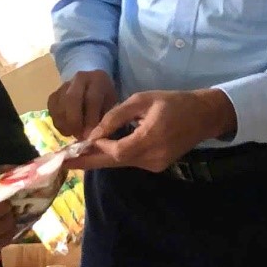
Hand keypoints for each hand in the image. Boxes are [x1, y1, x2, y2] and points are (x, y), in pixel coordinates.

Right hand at [48, 70, 117, 138]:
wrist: (93, 87)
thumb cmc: (104, 100)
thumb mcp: (111, 107)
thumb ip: (104, 120)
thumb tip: (92, 137)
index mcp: (98, 79)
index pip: (92, 99)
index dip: (90, 119)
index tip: (90, 135)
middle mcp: (79, 79)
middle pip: (71, 99)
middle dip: (74, 121)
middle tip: (79, 136)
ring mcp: (64, 85)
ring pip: (59, 105)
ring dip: (65, 124)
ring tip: (74, 134)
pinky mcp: (54, 94)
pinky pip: (51, 110)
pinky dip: (58, 123)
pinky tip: (67, 129)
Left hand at [74, 88, 236, 172]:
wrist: (204, 116)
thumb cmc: (173, 102)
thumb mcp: (143, 100)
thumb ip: (117, 115)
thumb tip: (94, 131)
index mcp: (150, 138)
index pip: (116, 151)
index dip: (98, 146)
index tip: (84, 139)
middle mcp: (152, 157)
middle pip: (114, 163)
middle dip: (87, 162)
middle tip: (63, 162)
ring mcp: (156, 165)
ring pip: (121, 163)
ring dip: (100, 158)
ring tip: (76, 156)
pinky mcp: (157, 166)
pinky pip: (130, 162)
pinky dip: (115, 156)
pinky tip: (101, 150)